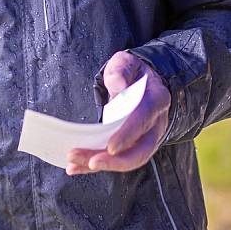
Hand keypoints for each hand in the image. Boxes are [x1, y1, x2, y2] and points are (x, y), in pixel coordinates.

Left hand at [66, 51, 170, 174]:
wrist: (145, 81)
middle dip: (115, 161)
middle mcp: (156, 124)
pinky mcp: (134, 146)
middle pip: (140, 150)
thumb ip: (120, 71)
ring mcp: (147, 138)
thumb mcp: (126, 62)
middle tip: (90, 162)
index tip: (110, 147)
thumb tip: (119, 87)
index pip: (143, 120)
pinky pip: (118, 159)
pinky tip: (77, 167)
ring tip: (74, 164)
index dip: (127, 135)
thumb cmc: (132, 72)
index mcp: (156, 100)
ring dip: (103, 165)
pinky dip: (98, 164)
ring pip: (129, 160)